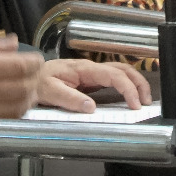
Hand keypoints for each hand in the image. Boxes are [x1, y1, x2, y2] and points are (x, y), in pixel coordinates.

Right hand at [0, 35, 41, 118]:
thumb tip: (16, 43)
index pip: (19, 66)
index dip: (34, 63)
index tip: (36, 59)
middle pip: (23, 88)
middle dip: (34, 79)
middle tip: (34, 73)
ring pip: (18, 107)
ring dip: (28, 97)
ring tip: (27, 88)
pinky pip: (6, 119)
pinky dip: (17, 111)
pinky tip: (15, 102)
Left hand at [36, 59, 152, 112]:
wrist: (29, 76)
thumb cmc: (38, 82)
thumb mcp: (49, 91)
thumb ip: (69, 98)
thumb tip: (91, 107)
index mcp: (84, 69)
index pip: (114, 75)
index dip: (128, 89)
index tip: (135, 105)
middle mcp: (91, 68)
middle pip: (123, 69)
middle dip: (139, 83)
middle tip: (146, 102)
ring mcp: (92, 73)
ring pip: (121, 71)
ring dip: (135, 83)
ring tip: (143, 99)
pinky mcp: (91, 79)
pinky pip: (113, 79)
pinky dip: (126, 86)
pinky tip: (129, 97)